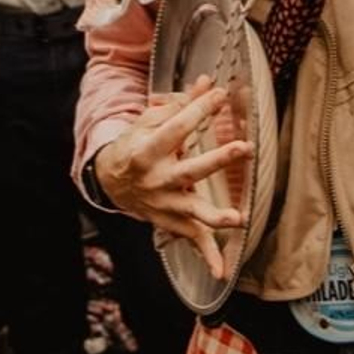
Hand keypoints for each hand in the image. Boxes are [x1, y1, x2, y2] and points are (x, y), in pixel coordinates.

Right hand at [91, 75, 249, 278]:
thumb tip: (208, 82)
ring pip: (193, 211)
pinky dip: (206, 256)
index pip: (177, 129)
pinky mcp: (172, 221)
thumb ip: (180, 105)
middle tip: (243, 147)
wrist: (110, 183)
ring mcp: (165, 204)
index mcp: (146, 152)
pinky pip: (192, 241)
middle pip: (190, 169)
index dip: (199, 110)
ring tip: (237, 218)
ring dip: (216, 216)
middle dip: (217, 159)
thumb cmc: (136, 146)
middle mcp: (156, 180)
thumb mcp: (148, 123)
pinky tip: (222, 272)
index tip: (220, 94)